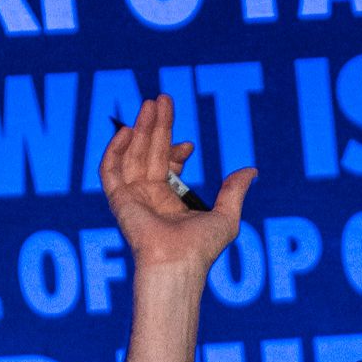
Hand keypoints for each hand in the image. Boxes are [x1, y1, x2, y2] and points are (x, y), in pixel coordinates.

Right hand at [99, 94, 255, 271]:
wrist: (178, 262)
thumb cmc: (201, 248)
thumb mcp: (226, 216)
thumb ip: (234, 191)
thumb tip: (251, 170)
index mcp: (171, 203)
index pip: (166, 167)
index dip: (176, 149)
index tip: (190, 144)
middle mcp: (149, 198)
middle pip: (150, 152)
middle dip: (156, 125)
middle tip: (163, 99)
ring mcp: (132, 198)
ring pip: (132, 154)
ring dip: (139, 128)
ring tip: (150, 104)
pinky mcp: (118, 200)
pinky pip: (109, 171)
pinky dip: (114, 150)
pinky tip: (126, 131)